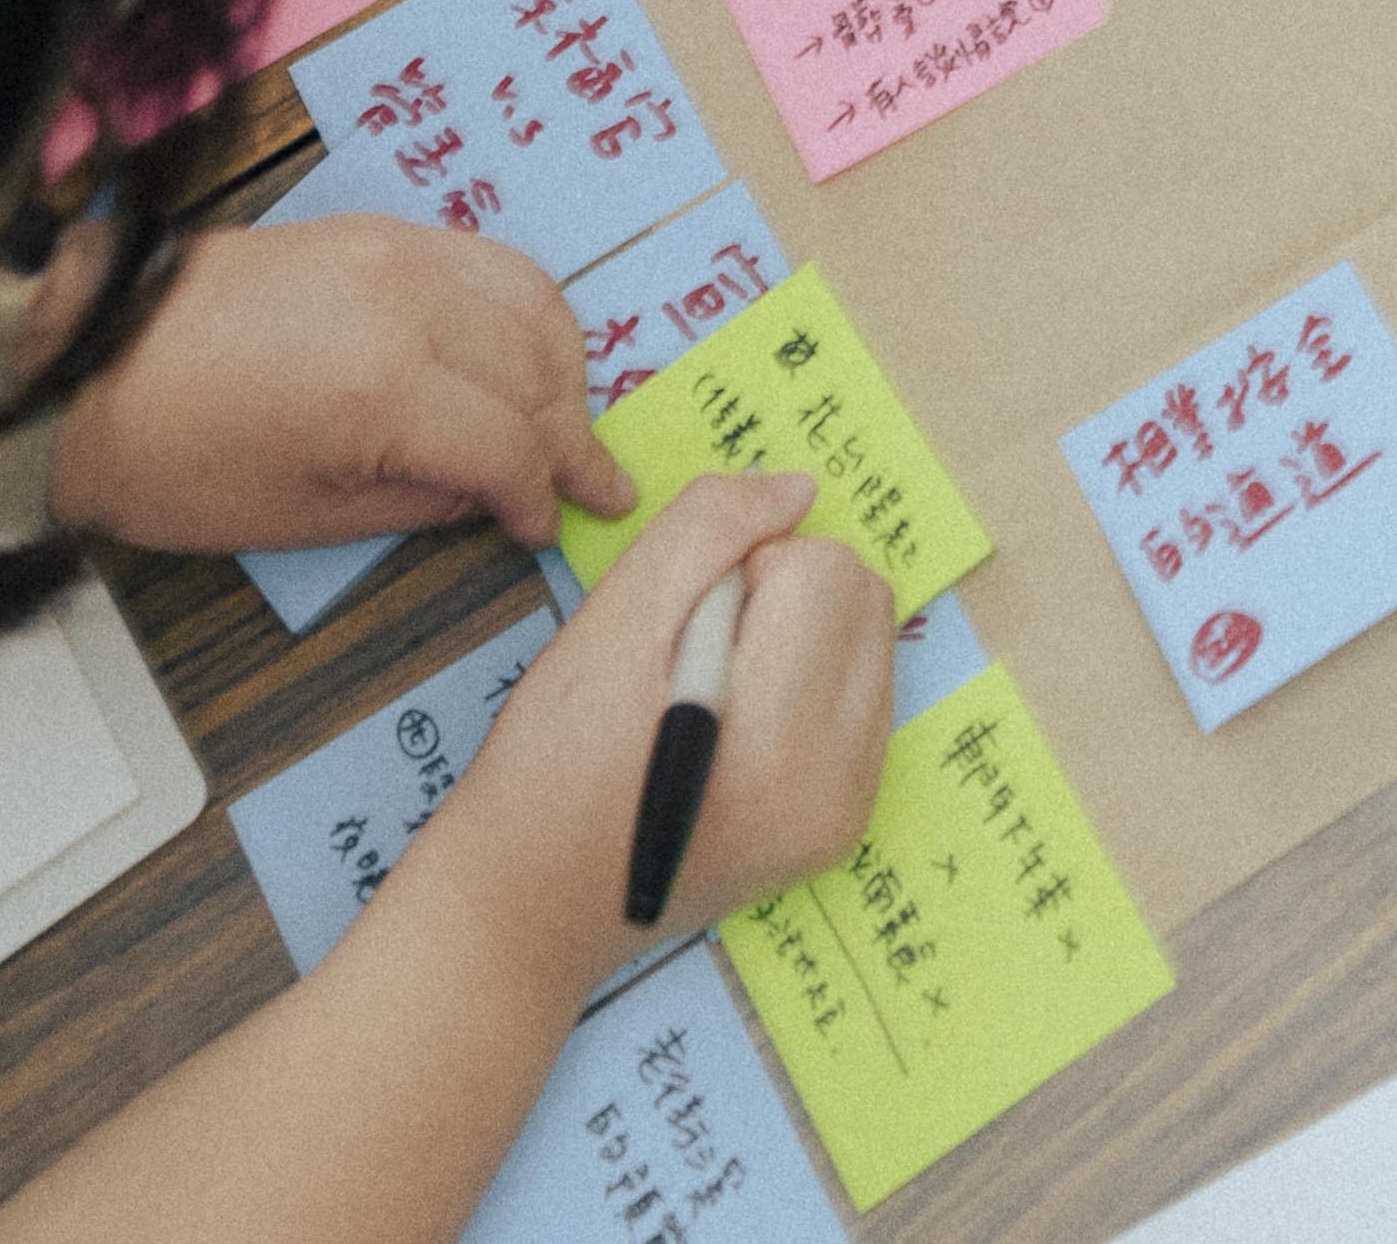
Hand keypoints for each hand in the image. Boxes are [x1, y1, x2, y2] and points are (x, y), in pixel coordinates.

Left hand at [44, 212, 630, 561]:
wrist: (82, 357)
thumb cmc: (168, 456)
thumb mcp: (296, 517)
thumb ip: (416, 504)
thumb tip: (488, 494)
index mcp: (382, 391)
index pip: (509, 447)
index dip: (542, 497)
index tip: (551, 529)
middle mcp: (406, 306)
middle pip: (537, 372)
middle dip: (573, 438)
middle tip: (596, 485)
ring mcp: (393, 253)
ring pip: (531, 302)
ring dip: (563, 366)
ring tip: (565, 422)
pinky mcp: (373, 229)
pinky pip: (487, 259)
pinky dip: (524, 308)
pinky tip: (522, 351)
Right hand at [412, 474, 894, 998]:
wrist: (527, 906)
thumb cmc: (549, 765)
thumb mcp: (610, 626)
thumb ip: (706, 533)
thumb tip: (798, 490)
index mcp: (782, 739)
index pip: (824, 569)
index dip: (746, 566)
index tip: (682, 623)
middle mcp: (837, 785)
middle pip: (865, 598)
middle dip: (784, 594)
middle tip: (694, 652)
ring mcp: (845, 813)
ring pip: (869, 642)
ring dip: (798, 634)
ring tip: (709, 690)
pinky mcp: (838, 829)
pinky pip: (858, 700)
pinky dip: (805, 682)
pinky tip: (735, 721)